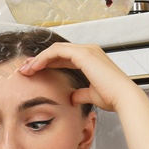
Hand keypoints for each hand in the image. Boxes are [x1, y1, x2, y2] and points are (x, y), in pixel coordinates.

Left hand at [14, 41, 144, 114]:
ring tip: (26, 69)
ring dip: (39, 59)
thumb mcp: (92, 95)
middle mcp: (89, 51)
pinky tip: (35, 67)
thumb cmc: (113, 97)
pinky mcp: (83, 54)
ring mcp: (86, 50)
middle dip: (40, 60)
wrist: (123, 98)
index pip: (64, 57)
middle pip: (57, 51)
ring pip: (55, 50)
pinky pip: (57, 52)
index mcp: (91, 58)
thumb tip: (72, 97)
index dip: (48, 63)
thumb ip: (81, 94)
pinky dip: (44, 58)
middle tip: (25, 69)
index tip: (35, 72)